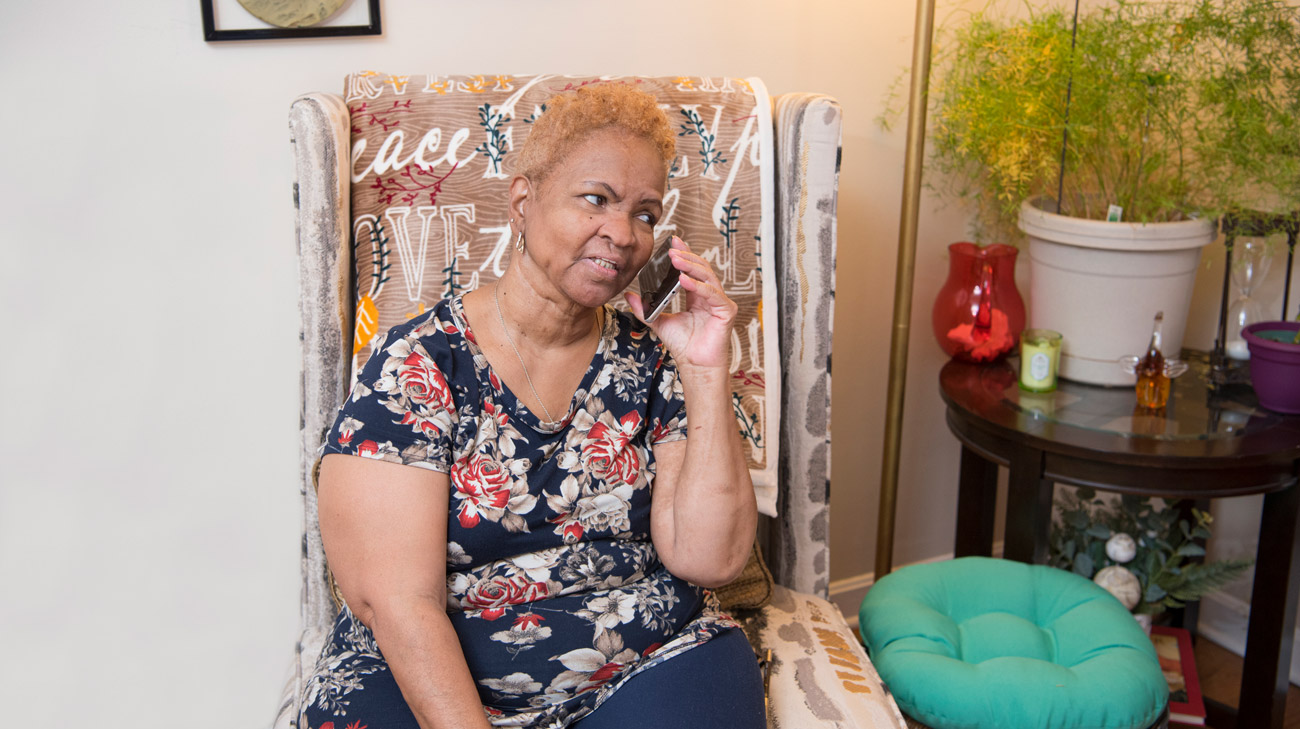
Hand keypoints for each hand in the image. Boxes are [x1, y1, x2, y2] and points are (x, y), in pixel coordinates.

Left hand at [625, 236, 734, 371]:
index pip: (692, 269)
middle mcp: (710, 296)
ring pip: (707, 276)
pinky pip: (711, 294)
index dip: (684, 253)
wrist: (695, 365)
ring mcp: (720, 302)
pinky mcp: (726, 311)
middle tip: (671, 248)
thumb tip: (629, 295)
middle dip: (686, 256)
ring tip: (675, 259)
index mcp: (697, 295)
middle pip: (701, 268)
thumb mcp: (659, 322)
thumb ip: (645, 308)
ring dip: (690, 266)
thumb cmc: (683, 345)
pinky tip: (683, 279)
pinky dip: (697, 285)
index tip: (672, 241)